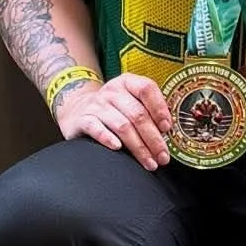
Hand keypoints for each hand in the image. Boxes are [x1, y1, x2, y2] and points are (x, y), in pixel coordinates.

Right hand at [54, 71, 171, 170]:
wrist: (77, 108)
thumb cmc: (113, 109)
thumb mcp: (130, 101)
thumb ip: (148, 112)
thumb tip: (168, 133)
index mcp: (128, 83)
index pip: (147, 89)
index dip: (159, 109)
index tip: (168, 128)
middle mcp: (112, 91)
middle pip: (137, 114)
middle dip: (154, 139)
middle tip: (163, 157)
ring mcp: (96, 105)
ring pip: (122, 126)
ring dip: (139, 147)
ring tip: (149, 162)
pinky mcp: (83, 119)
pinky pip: (96, 129)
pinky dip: (108, 139)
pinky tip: (118, 148)